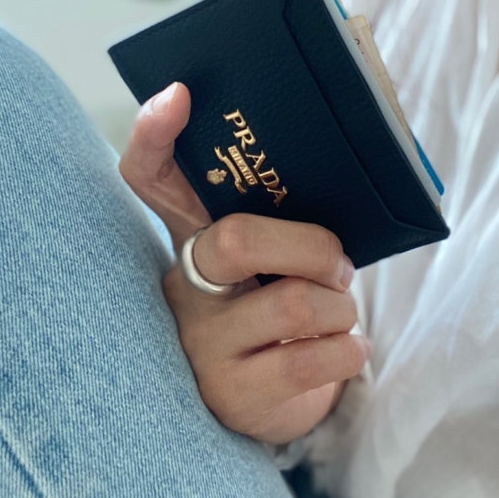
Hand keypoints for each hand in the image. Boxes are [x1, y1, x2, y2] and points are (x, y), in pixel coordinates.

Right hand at [119, 82, 370, 444]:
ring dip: (340, 307)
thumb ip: (282, 218)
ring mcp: (203, 345)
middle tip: (338, 266)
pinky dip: (348, 349)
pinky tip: (346, 349)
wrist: (275, 403)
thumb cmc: (280, 309)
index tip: (179, 94)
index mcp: (193, 239)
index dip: (154, 136)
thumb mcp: (270, 260)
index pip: (149, 179)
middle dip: (314, 248)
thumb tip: (345, 167)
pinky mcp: (235, 395)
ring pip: (293, 304)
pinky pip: (311, 358)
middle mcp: (185, 288)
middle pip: (236, 240)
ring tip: (338, 316)